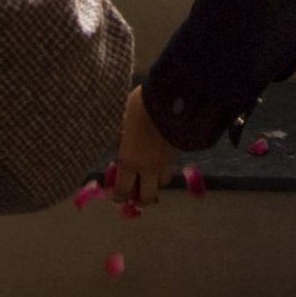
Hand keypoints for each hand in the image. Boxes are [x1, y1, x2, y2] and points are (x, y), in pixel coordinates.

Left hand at [114, 86, 177, 205]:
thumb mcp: (124, 119)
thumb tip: (123, 141)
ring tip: (151, 172)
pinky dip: (165, 167)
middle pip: (147, 197)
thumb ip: (123, 136)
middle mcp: (148, 167)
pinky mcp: (178, 153)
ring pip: (162, 182)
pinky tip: (161, 156)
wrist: (171, 97)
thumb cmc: (141, 105)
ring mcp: (166, 162)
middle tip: (137, 194)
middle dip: (142, 198)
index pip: (123, 190)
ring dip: (155, 180)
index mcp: (129, 160)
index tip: (117, 197)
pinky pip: (171, 166)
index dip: (119, 196)